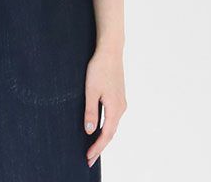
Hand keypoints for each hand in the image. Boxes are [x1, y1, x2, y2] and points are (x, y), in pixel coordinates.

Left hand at [83, 46, 126, 167]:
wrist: (110, 51)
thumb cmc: (99, 69)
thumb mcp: (91, 91)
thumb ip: (90, 112)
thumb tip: (89, 131)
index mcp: (115, 108)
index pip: (106, 134)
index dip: (97, 148)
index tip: (89, 158)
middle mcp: (121, 108)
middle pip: (111, 132)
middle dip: (100, 146)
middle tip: (89, 158)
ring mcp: (121, 102)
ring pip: (113, 124)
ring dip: (104, 136)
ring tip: (93, 147)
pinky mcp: (118, 96)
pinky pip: (113, 117)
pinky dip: (106, 126)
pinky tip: (100, 127)